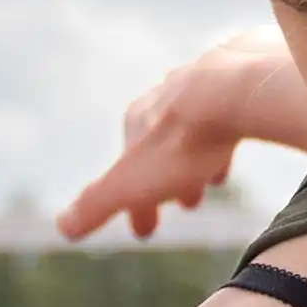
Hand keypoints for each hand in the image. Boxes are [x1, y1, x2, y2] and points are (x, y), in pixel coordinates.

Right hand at [58, 32, 306, 241]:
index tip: (146, 231)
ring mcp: (205, 81)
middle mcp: (166, 94)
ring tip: (214, 182)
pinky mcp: (243, 75)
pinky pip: (233, 108)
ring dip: (201, 156)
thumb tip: (62, 227)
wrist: (241, 91)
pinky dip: (231, 131)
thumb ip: (97, 204)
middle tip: (188, 208)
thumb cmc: (186, 142)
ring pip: (198, 125)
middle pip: (163, 144)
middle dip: (170, 178)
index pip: (127, 168)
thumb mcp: (133, 184)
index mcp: (138, 120)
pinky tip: (242, 143)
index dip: (133, 203)